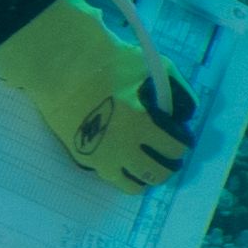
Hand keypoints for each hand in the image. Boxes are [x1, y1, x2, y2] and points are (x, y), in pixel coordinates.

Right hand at [0, 0, 195, 186]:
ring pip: (133, 185)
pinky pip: (110, 176)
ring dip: (145, 174)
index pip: (174, 149)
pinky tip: (124, 155)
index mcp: (142, 124)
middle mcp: (123, 148)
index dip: (182, 144)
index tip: (181, 137)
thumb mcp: (154, 68)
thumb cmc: (110, 62)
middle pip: (157, 174)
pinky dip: (122, 170)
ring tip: (146, 160)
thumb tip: (185, 116)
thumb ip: (177, 93)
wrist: (62, 64)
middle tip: (168, 154)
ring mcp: (101, 157)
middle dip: (168, 164)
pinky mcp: (83, 158)